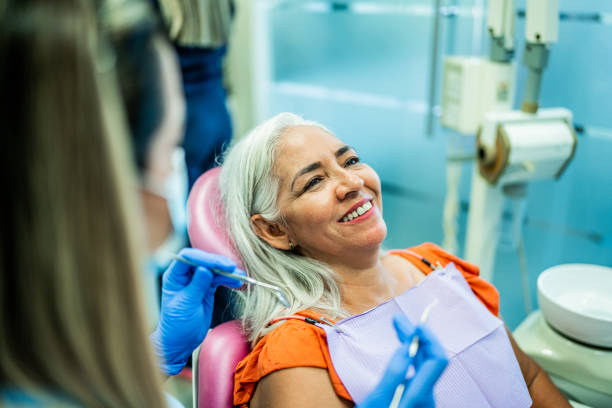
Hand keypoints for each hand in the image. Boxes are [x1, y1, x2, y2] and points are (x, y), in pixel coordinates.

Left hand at [150, 247, 243, 375]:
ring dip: (227, 272)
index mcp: (174, 276)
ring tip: (240, 276)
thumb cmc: (177, 324)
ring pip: (214, 269)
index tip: (219, 265)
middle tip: (233, 268)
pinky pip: (219, 279)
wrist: (181, 341)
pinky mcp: (207, 288)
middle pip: (203, 260)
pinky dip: (229, 280)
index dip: (204, 258)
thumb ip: (196, 286)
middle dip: (218, 263)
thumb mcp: (186, 305)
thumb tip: (205, 269)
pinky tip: (238, 283)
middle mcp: (185, 275)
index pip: (188, 257)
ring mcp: (197, 281)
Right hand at [358, 314, 447, 407]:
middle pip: (431, 360)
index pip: (437, 358)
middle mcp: (428, 398)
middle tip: (397, 320)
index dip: (429, 337)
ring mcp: (424, 401)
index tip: (414, 323)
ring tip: (398, 329)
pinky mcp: (417, 403)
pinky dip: (411, 358)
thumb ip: (393, 373)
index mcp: (420, 396)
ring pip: (425, 366)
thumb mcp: (377, 400)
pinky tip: (402, 352)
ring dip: (413, 345)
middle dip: (416, 336)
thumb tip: (406, 347)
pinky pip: (419, 375)